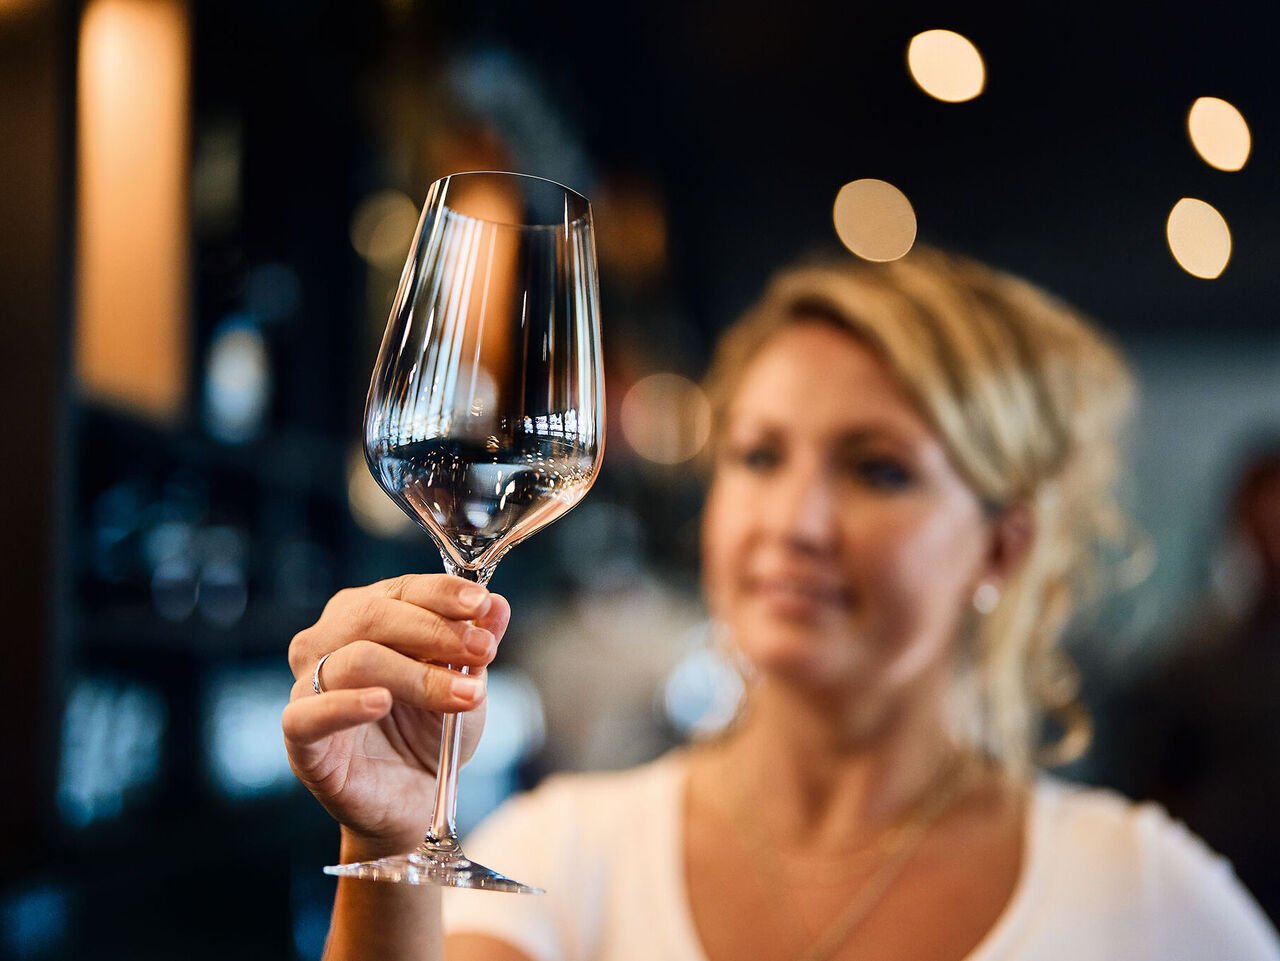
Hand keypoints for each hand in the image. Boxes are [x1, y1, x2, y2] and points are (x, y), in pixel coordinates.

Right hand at [282, 574, 510, 853]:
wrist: (413, 796)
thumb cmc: (431, 731)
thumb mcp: (466, 683)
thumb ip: (477, 643)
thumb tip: (496, 606)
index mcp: (367, 615)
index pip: (402, 589)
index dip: (443, 593)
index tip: (482, 604)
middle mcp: (329, 641)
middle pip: (374, 615)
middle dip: (436, 630)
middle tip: (482, 650)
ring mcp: (308, 687)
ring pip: (354, 660)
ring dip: (417, 674)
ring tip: (465, 694)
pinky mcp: (298, 737)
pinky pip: (308, 714)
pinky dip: (346, 704)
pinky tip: (382, 702)